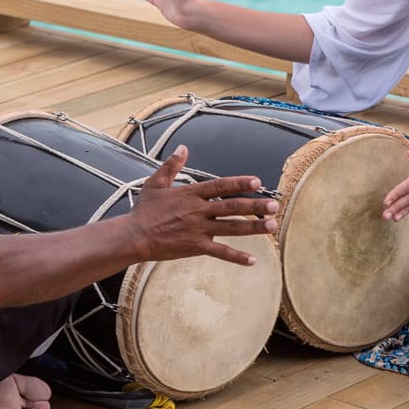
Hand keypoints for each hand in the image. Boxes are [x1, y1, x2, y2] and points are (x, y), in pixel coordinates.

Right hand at [125, 145, 277, 265]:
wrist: (134, 236)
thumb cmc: (144, 210)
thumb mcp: (155, 183)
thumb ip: (171, 165)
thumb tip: (183, 147)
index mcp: (190, 194)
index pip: (220, 186)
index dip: (239, 183)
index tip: (257, 182)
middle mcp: (198, 211)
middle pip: (231, 207)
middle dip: (254, 206)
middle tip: (274, 205)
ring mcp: (198, 230)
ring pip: (231, 228)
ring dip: (253, 227)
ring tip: (272, 226)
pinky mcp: (195, 247)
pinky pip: (220, 252)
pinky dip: (237, 257)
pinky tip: (253, 260)